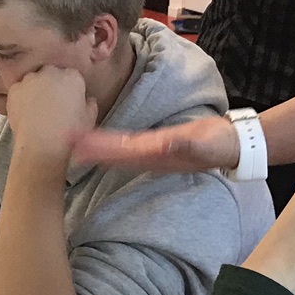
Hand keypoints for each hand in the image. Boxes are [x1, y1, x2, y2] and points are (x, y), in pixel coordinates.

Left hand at [3, 64, 95, 160]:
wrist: (41, 145)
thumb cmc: (69, 133)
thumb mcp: (90, 119)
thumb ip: (90, 104)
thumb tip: (88, 100)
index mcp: (72, 77)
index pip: (72, 76)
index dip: (70, 88)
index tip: (69, 100)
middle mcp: (51, 72)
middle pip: (52, 73)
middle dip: (52, 84)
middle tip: (52, 103)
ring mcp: (30, 80)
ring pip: (33, 80)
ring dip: (35, 89)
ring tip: (37, 110)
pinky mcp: (14, 90)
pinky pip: (19, 90)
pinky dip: (21, 98)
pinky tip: (25, 113)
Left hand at [72, 114, 237, 173]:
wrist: (232, 145)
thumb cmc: (220, 144)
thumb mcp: (205, 143)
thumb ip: (186, 143)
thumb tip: (164, 144)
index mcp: (158, 155)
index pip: (124, 152)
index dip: (101, 149)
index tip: (79, 147)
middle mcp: (150, 156)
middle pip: (114, 154)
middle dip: (90, 149)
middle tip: (62, 143)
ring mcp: (152, 152)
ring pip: (118, 151)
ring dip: (96, 146)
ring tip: (73, 140)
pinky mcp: (155, 144)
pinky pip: (128, 143)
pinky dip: (110, 140)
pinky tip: (98, 138)